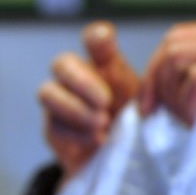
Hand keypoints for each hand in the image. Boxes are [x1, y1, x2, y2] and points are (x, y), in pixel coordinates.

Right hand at [38, 22, 139, 177]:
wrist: (120, 157)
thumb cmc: (134, 121)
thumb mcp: (146, 105)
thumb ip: (145, 93)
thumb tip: (147, 94)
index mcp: (104, 65)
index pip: (94, 40)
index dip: (96, 37)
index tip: (106, 39)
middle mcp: (77, 78)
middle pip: (61, 64)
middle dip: (82, 81)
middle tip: (106, 101)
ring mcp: (61, 103)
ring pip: (48, 93)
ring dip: (76, 109)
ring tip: (103, 123)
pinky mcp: (54, 130)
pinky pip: (54, 126)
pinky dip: (78, 134)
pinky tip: (99, 140)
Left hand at [140, 17, 195, 144]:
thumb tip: (169, 96)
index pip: (178, 36)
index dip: (156, 67)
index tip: (152, 100)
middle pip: (172, 44)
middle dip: (154, 80)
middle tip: (154, 111)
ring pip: (179, 59)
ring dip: (171, 93)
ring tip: (184, 119)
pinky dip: (188, 103)